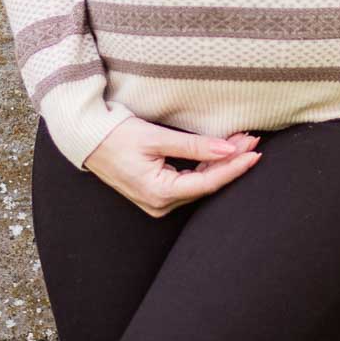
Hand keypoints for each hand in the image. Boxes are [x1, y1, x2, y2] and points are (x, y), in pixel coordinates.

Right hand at [81, 115, 261, 214]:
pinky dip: (204, 165)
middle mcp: (160, 204)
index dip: (234, 167)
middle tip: (252, 139)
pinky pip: (187, 182)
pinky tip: (219, 151)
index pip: (207, 182)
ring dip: (219, 162)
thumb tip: (228, 148)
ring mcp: (157, 202)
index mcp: (159, 193)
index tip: (254, 152)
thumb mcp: (155, 137)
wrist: (86, 139)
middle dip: (230, 161)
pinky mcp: (156, 193)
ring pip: (198, 182)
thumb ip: (193, 145)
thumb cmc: (115, 136)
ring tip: (240, 141)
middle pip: (206, 183)